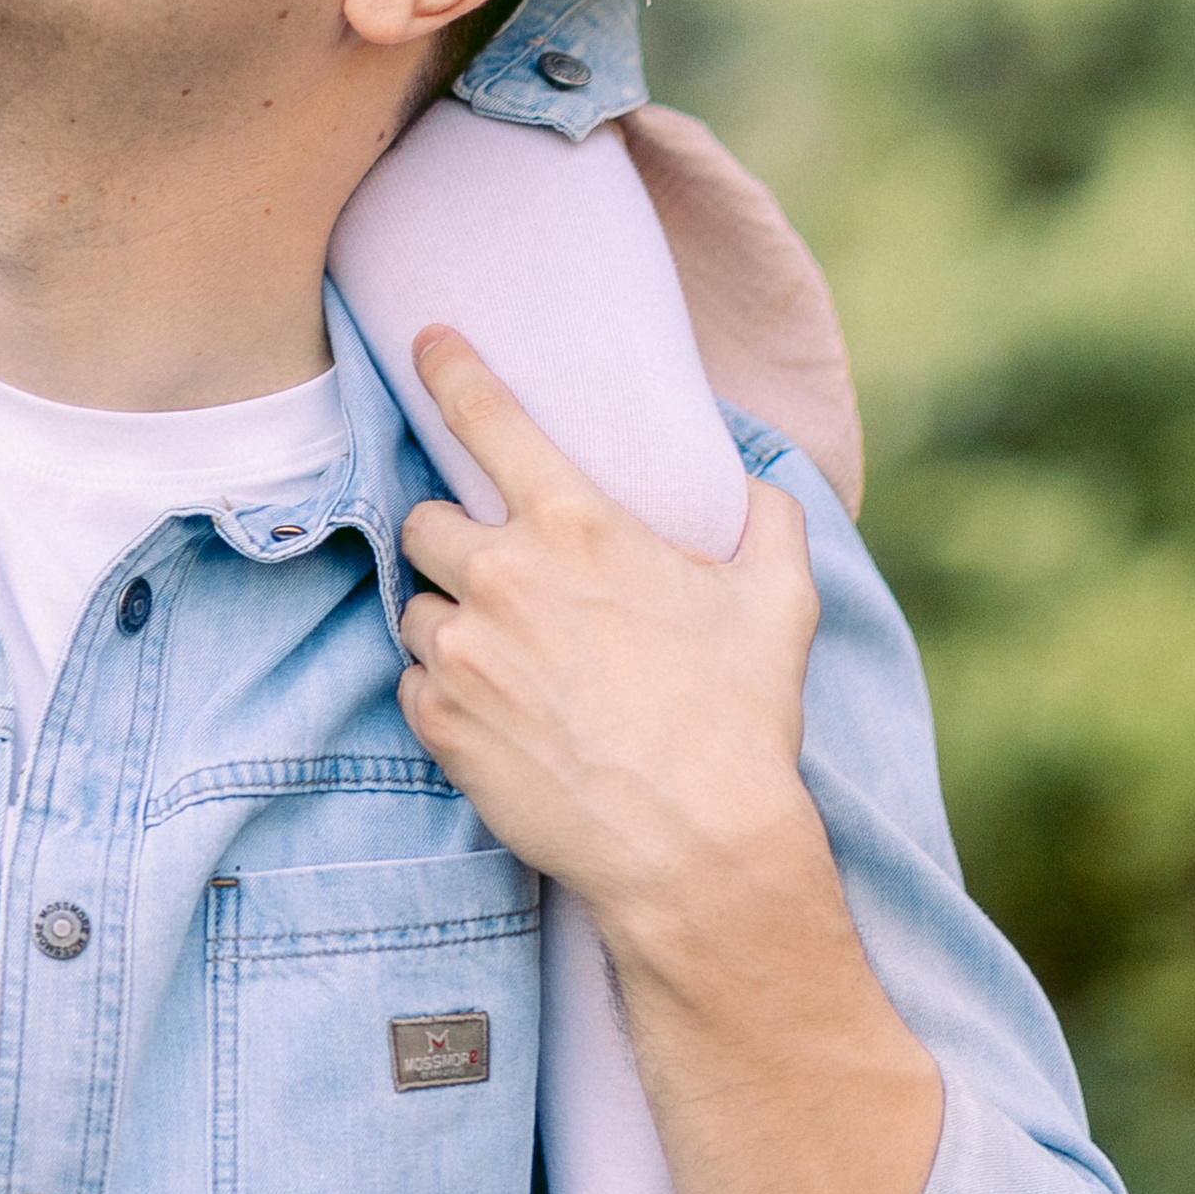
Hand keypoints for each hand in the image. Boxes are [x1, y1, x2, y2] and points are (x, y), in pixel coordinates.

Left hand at [397, 332, 943, 1193]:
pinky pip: (416, 686)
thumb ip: (769, 521)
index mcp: (575, 527)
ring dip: (450, 622)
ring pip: (417, 609)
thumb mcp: (779, 602)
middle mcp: (503, 578)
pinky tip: (501, 714)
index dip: (450, 369)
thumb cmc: (741, 720)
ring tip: (510, 660)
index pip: (488, 418)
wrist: (698, 851)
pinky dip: (445, 692)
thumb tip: (757, 485)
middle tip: (498, 573)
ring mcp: (466, 656)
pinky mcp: (444, 729)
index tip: (425, 342)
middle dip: (452, 539)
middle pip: (424, 521)